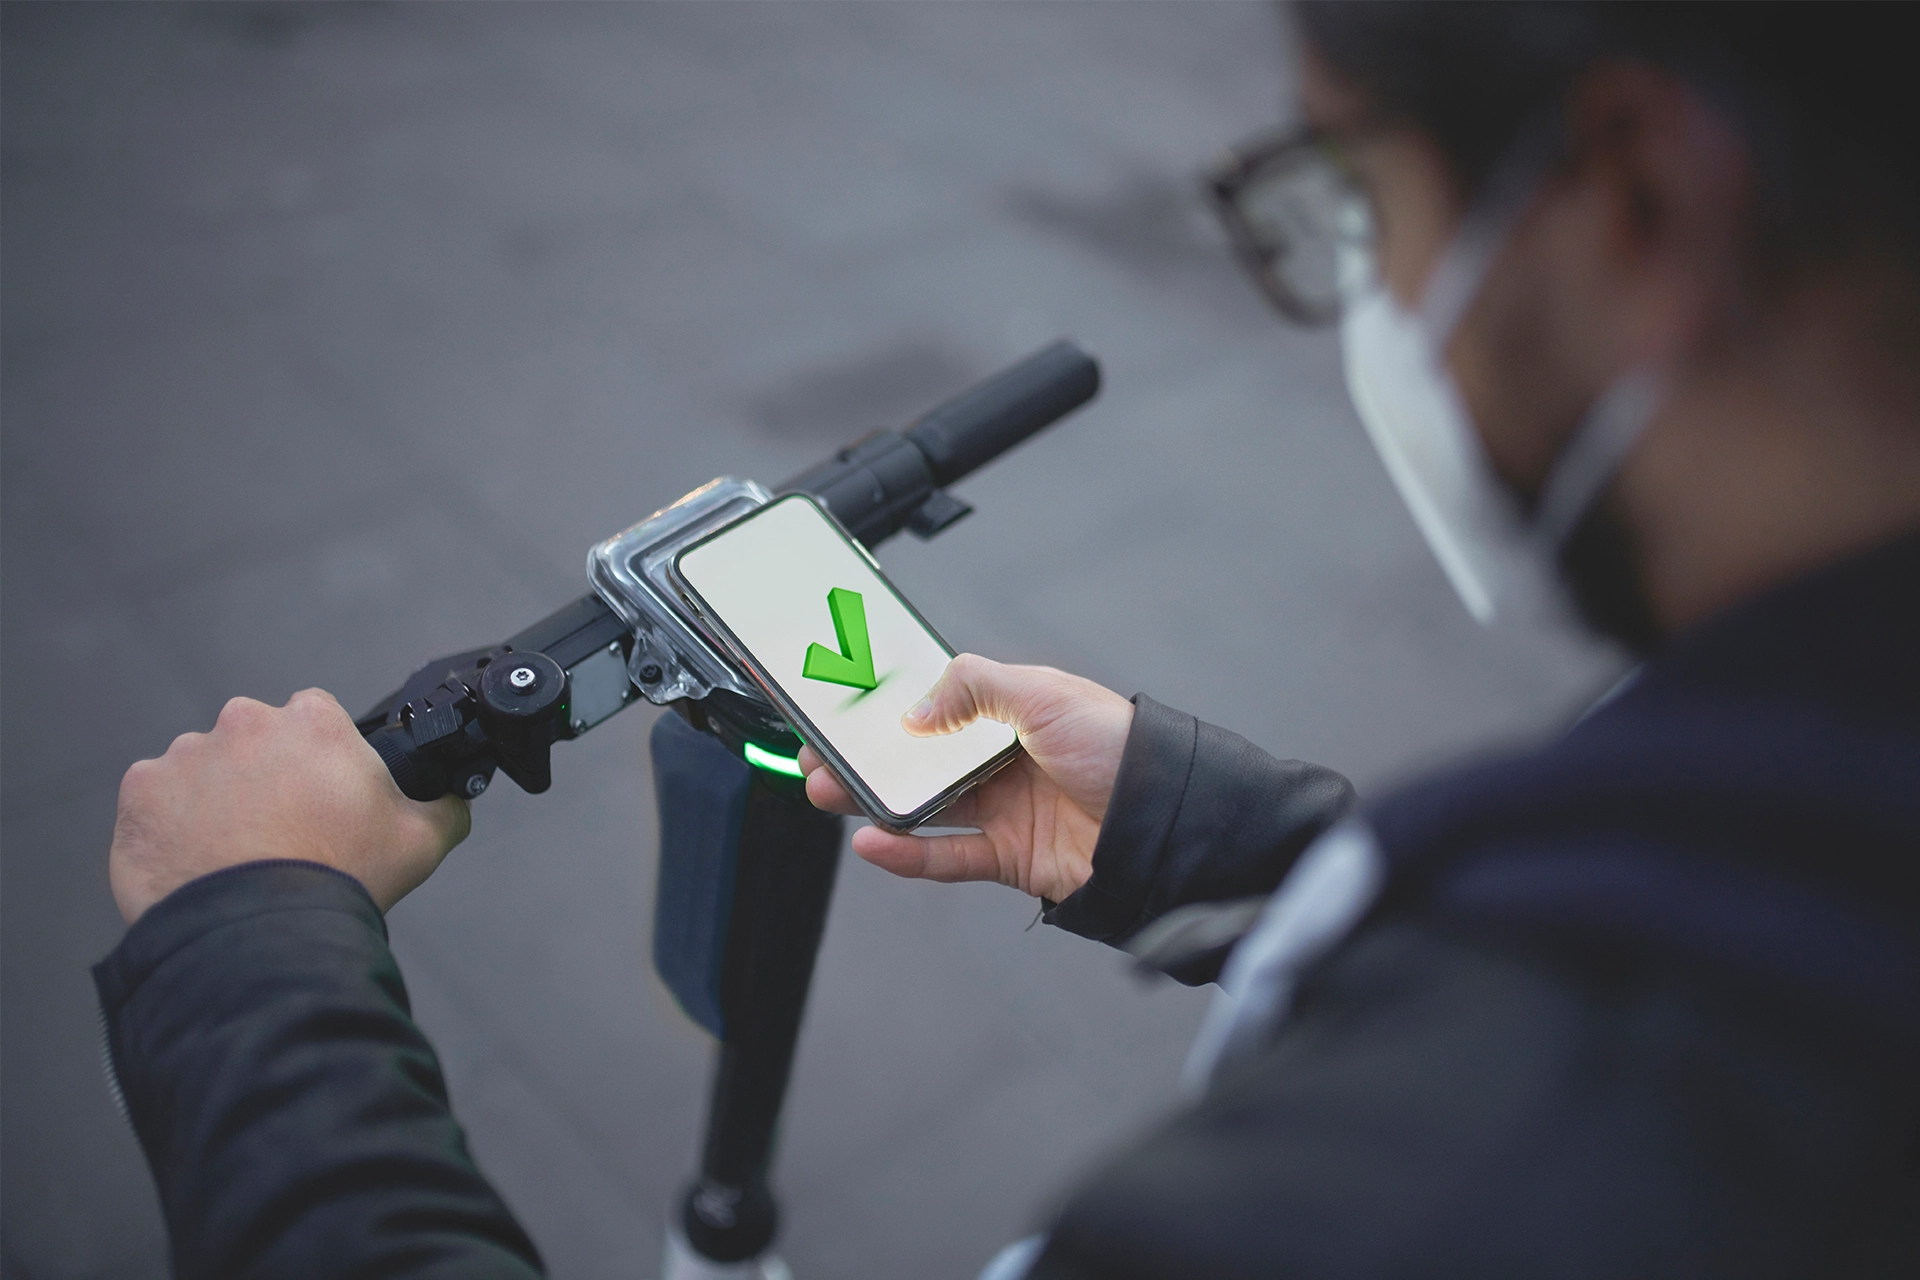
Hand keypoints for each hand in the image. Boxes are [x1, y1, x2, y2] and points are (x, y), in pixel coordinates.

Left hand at [110, 689, 470, 923]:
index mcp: (313, 722)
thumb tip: (458, 798)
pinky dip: (173, 825)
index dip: (322, 758)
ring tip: (238, 854)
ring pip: (205, 770)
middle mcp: (245, 723)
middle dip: (266, 774)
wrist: (258, 936)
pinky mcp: (141, 793)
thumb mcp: (423, 842)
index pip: (317, 718)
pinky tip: (200, 862)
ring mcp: (186, 756)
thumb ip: (446, 806)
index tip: (322, 795)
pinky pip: (158, 801)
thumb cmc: (339, 880)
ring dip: (218, 800)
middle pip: (256, 739)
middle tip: (283, 830)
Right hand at [800, 654, 1132, 902]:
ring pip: (921, 806)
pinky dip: (906, 853)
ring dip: (872, 802)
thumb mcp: (1043, 693)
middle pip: (918, 758)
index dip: (889, 706)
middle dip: (865, 757)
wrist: (1165, 822)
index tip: (844, 707)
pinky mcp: (1008, 858)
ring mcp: (1004, 809)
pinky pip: (945, 856)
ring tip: (827, 794)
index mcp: (1011, 710)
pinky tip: (873, 842)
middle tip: (819, 755)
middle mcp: (1003, 758)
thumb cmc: (1123, 748)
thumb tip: (915, 709)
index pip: (936, 703)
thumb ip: (973, 687)